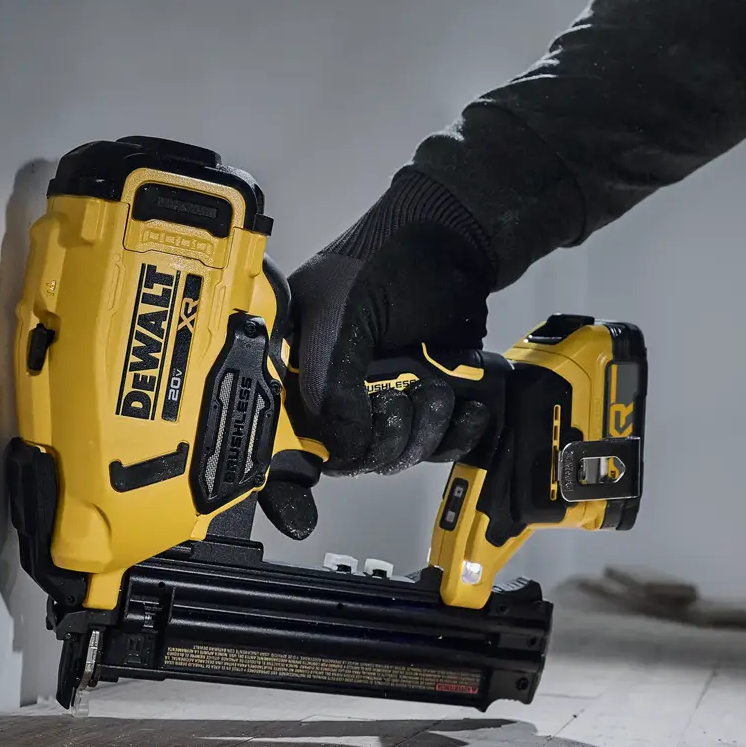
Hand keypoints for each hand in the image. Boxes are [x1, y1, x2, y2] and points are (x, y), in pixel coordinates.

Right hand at [258, 168, 497, 540]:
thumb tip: (342, 445)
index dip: (285, 480)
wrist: (455, 238)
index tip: (299, 508)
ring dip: (421, 433)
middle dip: (379, 441)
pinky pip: (433, 445)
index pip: (279, 437)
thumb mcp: (343, 312)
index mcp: (293, 366)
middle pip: (344, 458)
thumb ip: (333, 382)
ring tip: (436, 389)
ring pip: (392, 455)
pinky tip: (466, 408)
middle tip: (401, 399)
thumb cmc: (387, 256)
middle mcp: (332, 389)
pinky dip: (455, 436)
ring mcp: (379, 397)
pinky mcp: (422, 402)